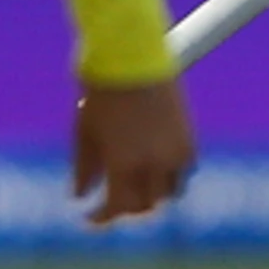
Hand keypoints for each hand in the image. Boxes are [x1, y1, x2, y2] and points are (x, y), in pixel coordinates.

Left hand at [74, 78, 196, 224]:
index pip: (118, 207)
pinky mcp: (189, 136)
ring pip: (170, 192)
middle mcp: (154, 163)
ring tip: (136, 187)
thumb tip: (80, 196)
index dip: (102, 217)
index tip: (89, 217)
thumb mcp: (85, 131)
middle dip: (128, 208)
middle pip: (147, 205)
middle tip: (111, 203)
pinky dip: (171, 175)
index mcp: (124, 164)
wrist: (133, 52)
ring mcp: (176, 151)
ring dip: (153, 194)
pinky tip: (155, 167)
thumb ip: (84, 169)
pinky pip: (185, 170)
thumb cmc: (102, 88)